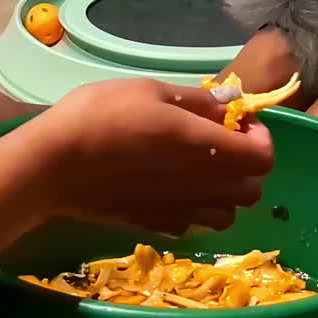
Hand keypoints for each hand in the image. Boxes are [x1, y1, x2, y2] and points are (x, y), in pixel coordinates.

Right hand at [23, 78, 274, 235]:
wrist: (53, 165)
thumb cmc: (101, 114)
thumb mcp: (151, 90)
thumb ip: (197, 101)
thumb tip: (230, 103)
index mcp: (205, 147)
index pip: (263, 157)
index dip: (259, 137)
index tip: (236, 121)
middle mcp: (202, 185)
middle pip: (253, 189)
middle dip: (247, 165)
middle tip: (220, 143)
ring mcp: (180, 211)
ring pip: (229, 214)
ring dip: (226, 193)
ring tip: (200, 169)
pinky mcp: (158, 227)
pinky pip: (197, 225)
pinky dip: (198, 209)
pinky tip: (173, 188)